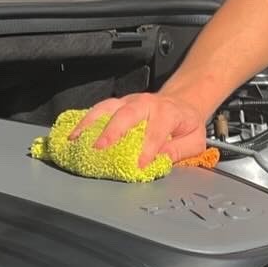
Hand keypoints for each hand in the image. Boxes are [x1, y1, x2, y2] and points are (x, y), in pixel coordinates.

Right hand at [68, 91, 208, 166]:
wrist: (180, 102)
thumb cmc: (184, 124)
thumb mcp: (195, 139)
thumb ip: (179, 150)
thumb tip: (160, 159)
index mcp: (167, 112)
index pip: (156, 131)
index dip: (148, 148)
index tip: (140, 165)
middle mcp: (144, 103)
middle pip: (126, 113)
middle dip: (111, 130)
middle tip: (99, 148)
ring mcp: (126, 102)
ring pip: (106, 108)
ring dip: (89, 123)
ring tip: (75, 139)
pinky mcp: (115, 105)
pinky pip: (97, 110)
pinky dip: (83, 122)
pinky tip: (72, 134)